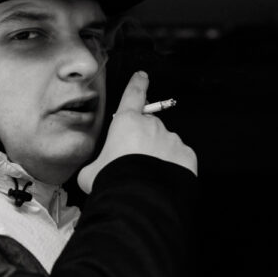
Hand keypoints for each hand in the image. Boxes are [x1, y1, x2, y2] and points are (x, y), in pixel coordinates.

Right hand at [77, 71, 196, 192]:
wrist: (140, 200)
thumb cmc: (113, 182)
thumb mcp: (90, 174)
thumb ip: (94, 166)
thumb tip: (92, 173)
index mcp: (126, 123)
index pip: (133, 96)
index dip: (137, 85)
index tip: (142, 76)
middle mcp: (152, 126)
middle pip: (148, 127)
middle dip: (143, 140)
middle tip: (133, 163)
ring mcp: (172, 140)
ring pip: (165, 144)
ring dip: (157, 156)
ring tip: (146, 178)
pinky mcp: (187, 156)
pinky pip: (179, 159)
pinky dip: (172, 168)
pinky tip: (161, 182)